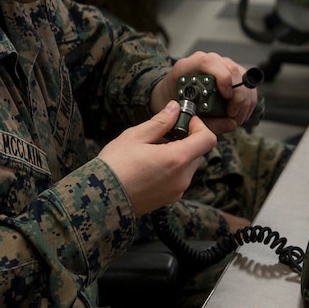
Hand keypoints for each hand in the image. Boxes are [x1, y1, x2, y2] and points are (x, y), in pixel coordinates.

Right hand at [98, 100, 216, 217]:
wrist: (101, 198)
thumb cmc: (115, 165)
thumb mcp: (135, 136)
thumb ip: (160, 122)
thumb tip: (175, 108)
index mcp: (177, 159)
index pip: (207, 139)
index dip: (199, 126)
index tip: (183, 121)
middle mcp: (182, 177)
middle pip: (197, 152)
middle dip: (184, 140)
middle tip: (160, 135)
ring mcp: (176, 191)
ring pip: (187, 166)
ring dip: (176, 155)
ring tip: (149, 152)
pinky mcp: (168, 199)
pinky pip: (177, 179)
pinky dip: (170, 169)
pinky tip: (147, 167)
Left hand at [149, 51, 257, 130]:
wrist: (170, 94)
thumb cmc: (173, 100)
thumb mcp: (182, 113)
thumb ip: (206, 121)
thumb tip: (232, 124)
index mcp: (188, 66)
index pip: (209, 62)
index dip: (222, 77)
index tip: (226, 96)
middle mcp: (207, 62)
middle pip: (232, 70)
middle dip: (238, 96)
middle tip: (233, 116)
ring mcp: (221, 65)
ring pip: (243, 77)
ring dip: (245, 100)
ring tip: (236, 118)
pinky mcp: (232, 73)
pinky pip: (247, 84)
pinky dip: (247, 100)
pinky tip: (240, 114)